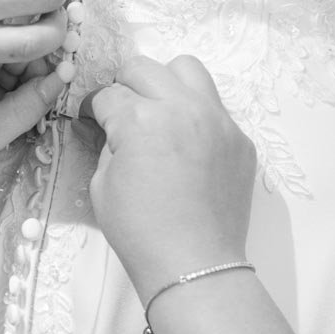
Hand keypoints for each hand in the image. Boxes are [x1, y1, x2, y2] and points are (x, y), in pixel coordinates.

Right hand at [84, 55, 256, 300]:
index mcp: (141, 120)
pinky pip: (215, 108)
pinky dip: (196, 117)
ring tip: (160, 113)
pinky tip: (188, 148)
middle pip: (145, 69)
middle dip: (126, 86)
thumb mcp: (102, 184)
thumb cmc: (140, 232)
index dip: (95, 109)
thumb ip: (107, 143)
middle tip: (122, 112)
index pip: (110, 95)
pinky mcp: (240, 139)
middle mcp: (182, 109)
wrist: (193, 265)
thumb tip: (112, 127)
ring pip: (188, 69)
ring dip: (166, 84)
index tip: (94, 121)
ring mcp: (218, 121)